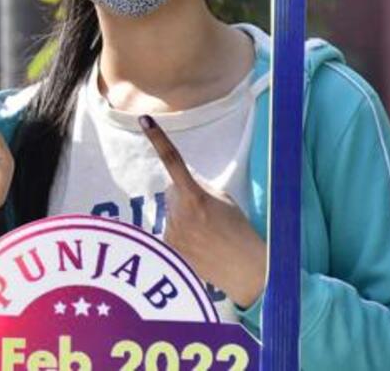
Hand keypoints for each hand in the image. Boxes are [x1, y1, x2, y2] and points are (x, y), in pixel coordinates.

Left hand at [140, 115, 265, 307]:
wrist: (245, 269)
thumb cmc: (238, 230)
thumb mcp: (223, 200)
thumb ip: (198, 187)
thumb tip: (175, 186)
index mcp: (194, 196)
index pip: (173, 161)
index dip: (158, 139)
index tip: (144, 120)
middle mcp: (178, 213)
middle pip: (172, 191)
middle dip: (185, 197)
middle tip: (209, 216)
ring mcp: (171, 231)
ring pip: (170, 211)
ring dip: (183, 216)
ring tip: (206, 233)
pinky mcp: (168, 247)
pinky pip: (170, 229)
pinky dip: (181, 233)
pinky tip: (199, 245)